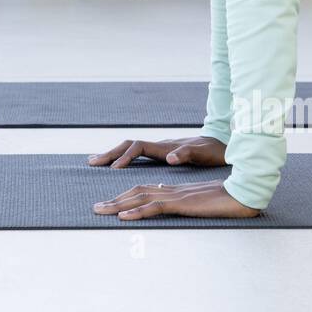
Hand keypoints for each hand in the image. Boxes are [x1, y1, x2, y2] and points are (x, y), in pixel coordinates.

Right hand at [88, 134, 228, 169]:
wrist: (221, 143)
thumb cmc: (212, 151)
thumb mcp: (203, 154)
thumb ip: (185, 154)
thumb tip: (169, 158)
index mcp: (165, 147)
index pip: (138, 147)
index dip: (125, 157)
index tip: (114, 168)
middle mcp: (159, 146)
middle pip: (128, 145)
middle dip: (109, 153)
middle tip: (91, 162)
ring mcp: (159, 149)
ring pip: (130, 149)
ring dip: (112, 154)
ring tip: (95, 162)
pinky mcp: (161, 154)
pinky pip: (136, 154)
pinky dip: (123, 158)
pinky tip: (117, 166)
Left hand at [92, 180, 260, 220]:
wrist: (244, 193)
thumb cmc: (226, 200)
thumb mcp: (200, 203)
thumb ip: (184, 203)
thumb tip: (170, 205)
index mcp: (174, 190)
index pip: (143, 190)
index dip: (125, 196)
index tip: (110, 204)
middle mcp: (171, 190)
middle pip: (136, 191)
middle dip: (114, 200)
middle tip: (95, 208)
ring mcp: (176, 195)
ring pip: (140, 197)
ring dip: (118, 205)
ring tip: (100, 211)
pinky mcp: (182, 202)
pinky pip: (155, 206)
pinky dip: (137, 211)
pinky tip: (124, 216)